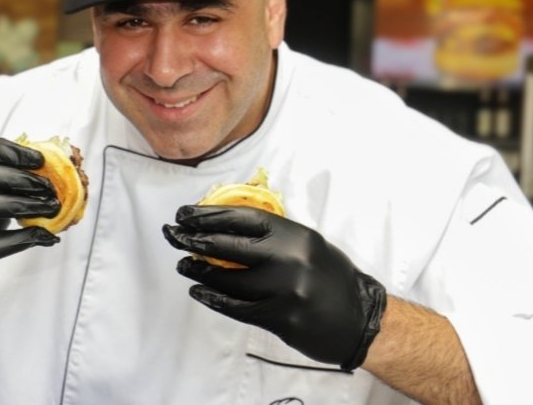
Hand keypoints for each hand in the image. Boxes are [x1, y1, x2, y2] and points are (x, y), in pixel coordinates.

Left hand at [162, 205, 386, 369]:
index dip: (209, 214)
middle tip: (172, 234)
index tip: (185, 213)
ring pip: (229, 278)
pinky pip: (237, 307)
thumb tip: (225, 224)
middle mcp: (290, 260)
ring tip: (183, 264)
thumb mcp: (306, 244)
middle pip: (230, 245)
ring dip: (199, 270)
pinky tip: (198, 290)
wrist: (360, 319)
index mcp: (296, 235)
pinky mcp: (280, 319)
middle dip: (195, 238)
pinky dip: (213, 297)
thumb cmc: (329, 276)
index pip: (243, 218)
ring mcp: (285, 291)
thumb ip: (272, 235)